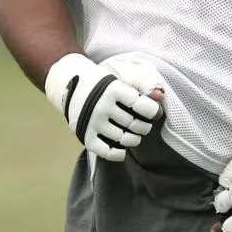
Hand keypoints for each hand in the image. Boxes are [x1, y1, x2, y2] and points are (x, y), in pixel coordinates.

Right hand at [44, 53, 164, 161]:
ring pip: (123, 138)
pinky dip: (118, 154)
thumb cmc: (105, 83)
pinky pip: (105, 151)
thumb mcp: (123, 76)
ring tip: (134, 135)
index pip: (140, 105)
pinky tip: (123, 149)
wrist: (72, 83)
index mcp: (113, 89)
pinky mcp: (84, 135)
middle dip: (144, 127)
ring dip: (134, 140)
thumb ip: (144, 87)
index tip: (152, 111)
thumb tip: (159, 104)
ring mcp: (92, 122)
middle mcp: (102, 106)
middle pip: (133, 123)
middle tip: (143, 124)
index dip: (151, 110)